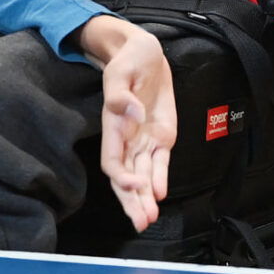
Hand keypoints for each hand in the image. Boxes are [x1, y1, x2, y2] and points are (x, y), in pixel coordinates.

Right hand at [76, 16, 176, 231]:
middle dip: (132, 200)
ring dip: (144, 197)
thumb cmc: (129, 58)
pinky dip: (160, 179)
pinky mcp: (161, 135)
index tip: (132, 184)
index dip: (120, 175)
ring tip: (149, 218)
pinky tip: (160, 195)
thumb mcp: (121, 69)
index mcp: (113, 125)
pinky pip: (159, 163)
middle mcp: (127, 137)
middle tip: (140, 222)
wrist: (145, 52)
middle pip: (126, 176)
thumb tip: (130, 113)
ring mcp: (144, 138)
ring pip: (142, 175)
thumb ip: (120, 92)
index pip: (112, 160)